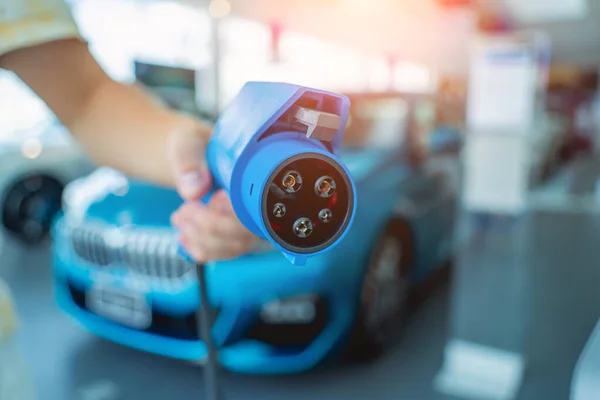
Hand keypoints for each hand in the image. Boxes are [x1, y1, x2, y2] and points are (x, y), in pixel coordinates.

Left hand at [166, 124, 259, 261]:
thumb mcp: (188, 142)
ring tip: (180, 218)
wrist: (191, 154)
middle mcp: (262, 203)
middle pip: (246, 232)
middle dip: (209, 225)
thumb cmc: (196, 145)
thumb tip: (194, 190)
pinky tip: (184, 236)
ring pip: (235, 246)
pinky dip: (201, 248)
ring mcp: (251, 222)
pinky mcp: (236, 234)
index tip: (214, 199)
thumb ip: (189, 161)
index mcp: (260, 176)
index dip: (236, 212)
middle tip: (184, 208)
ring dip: (202, 238)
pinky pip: (225, 252)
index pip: (260, 208)